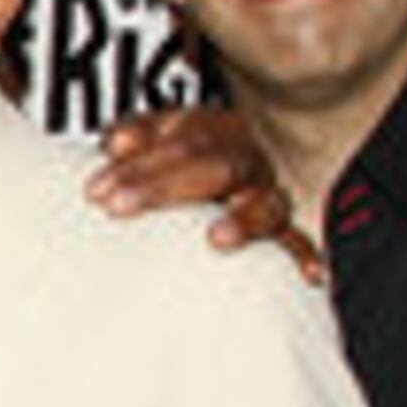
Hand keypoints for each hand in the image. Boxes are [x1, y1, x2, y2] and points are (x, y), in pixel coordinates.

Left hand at [88, 104, 317, 281]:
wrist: (216, 175)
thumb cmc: (176, 159)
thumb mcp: (152, 140)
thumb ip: (134, 136)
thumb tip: (116, 141)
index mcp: (213, 132)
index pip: (180, 139)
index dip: (138, 163)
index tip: (96, 190)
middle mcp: (246, 162)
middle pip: (216, 166)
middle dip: (164, 186)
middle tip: (118, 206)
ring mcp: (267, 197)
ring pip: (266, 203)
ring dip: (243, 220)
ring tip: (218, 236)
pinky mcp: (281, 233)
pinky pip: (298, 244)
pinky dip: (303, 257)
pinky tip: (310, 274)